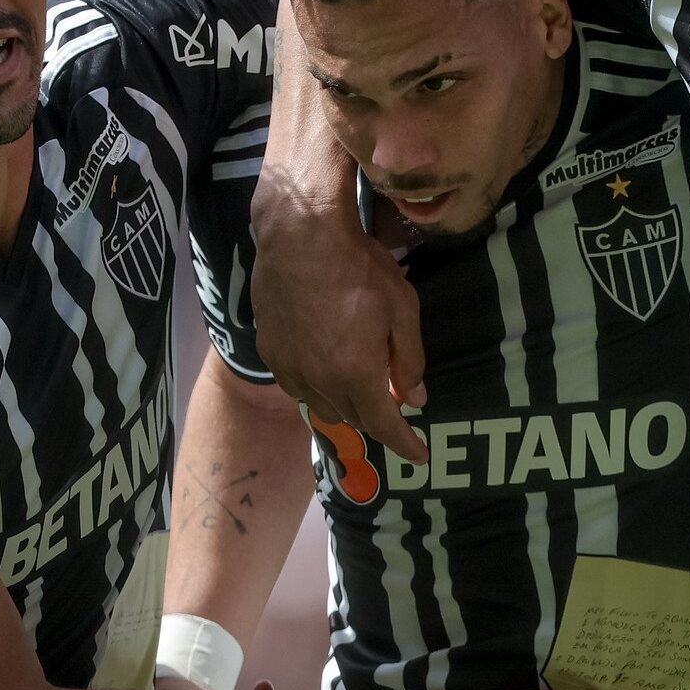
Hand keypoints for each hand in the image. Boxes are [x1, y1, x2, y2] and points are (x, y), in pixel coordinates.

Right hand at [249, 194, 428, 463]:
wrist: (300, 235)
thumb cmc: (360, 267)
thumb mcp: (402, 309)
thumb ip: (410, 360)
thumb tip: (414, 398)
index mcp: (356, 374)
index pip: (384, 425)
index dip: (404, 443)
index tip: (419, 454)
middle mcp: (319, 381)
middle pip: (352, 418)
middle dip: (376, 416)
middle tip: (392, 400)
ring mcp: (289, 368)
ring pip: (320, 406)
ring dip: (344, 404)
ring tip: (357, 382)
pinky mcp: (269, 352)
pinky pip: (296, 386)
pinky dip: (316, 387)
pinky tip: (325, 366)